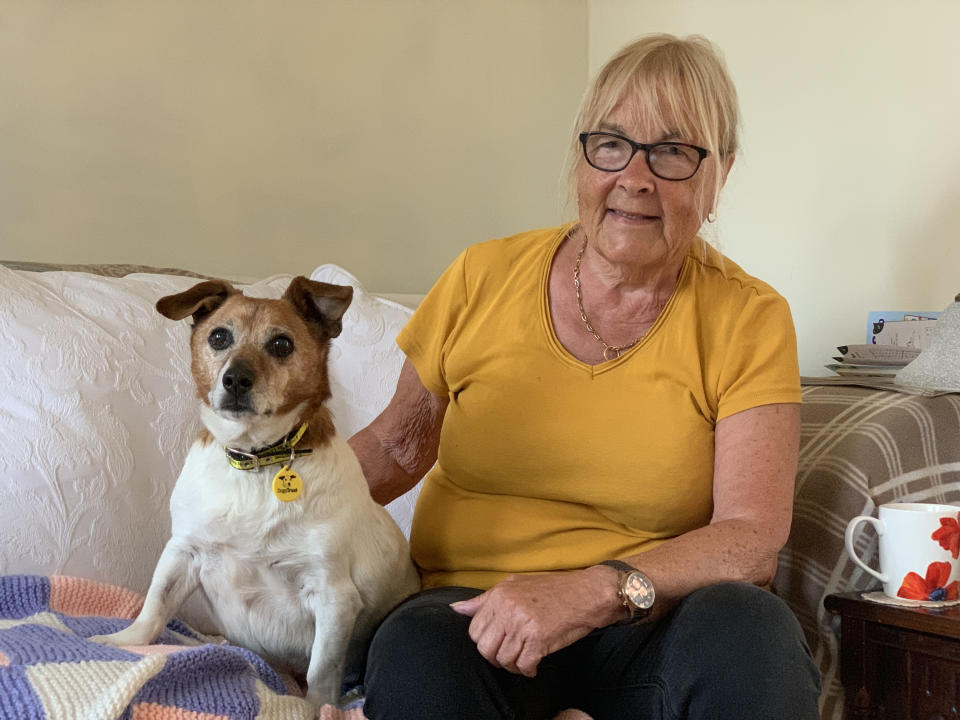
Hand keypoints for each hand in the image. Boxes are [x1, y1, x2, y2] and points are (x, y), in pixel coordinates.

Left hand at [449, 568, 620, 677]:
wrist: (588, 593)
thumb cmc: (553, 589)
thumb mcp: (515, 585)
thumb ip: (485, 599)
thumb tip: (457, 609)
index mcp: (499, 595)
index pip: (475, 630)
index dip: (485, 642)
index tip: (498, 643)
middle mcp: (508, 609)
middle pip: (485, 648)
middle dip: (495, 657)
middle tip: (509, 655)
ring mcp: (523, 624)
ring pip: (504, 660)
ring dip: (513, 666)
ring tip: (523, 659)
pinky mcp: (540, 639)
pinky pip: (523, 665)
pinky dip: (528, 670)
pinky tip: (534, 664)